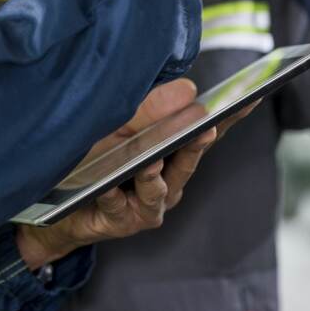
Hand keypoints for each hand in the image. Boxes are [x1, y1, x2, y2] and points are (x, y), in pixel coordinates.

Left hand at [14, 78, 256, 268]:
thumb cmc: (96, 157)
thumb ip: (150, 110)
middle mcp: (170, 179)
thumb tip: (189, 89)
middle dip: (197, 143)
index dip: (230, 116)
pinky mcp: (123, 221)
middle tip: (206, 126)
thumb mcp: (120, 124)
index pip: (205, 130)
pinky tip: (107, 188)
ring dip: (155, 175)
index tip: (250, 97)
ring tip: (150, 160)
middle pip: (188, 159)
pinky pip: (119, 207)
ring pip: (159, 188)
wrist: (60, 200)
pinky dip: (114, 196)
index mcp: (175, 151)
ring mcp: (149, 203)